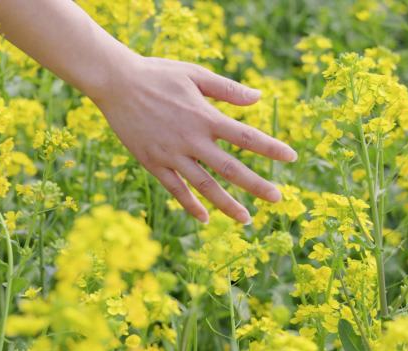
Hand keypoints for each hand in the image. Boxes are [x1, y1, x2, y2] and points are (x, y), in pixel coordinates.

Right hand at [91, 56, 297, 224]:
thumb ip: (227, 89)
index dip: (270, 148)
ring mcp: (171, 154)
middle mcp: (191, 140)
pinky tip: (204, 218)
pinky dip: (190, 205)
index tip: (291, 157)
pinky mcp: (152, 163)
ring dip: (227, 204)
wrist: (116, 83)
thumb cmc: (158, 74)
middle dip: (256, 185)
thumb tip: (258, 98)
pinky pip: (175, 189)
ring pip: (204, 186)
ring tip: (246, 219)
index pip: (245, 137)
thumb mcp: (194, 74)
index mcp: (205, 116)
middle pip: (230, 169)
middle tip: (278, 199)